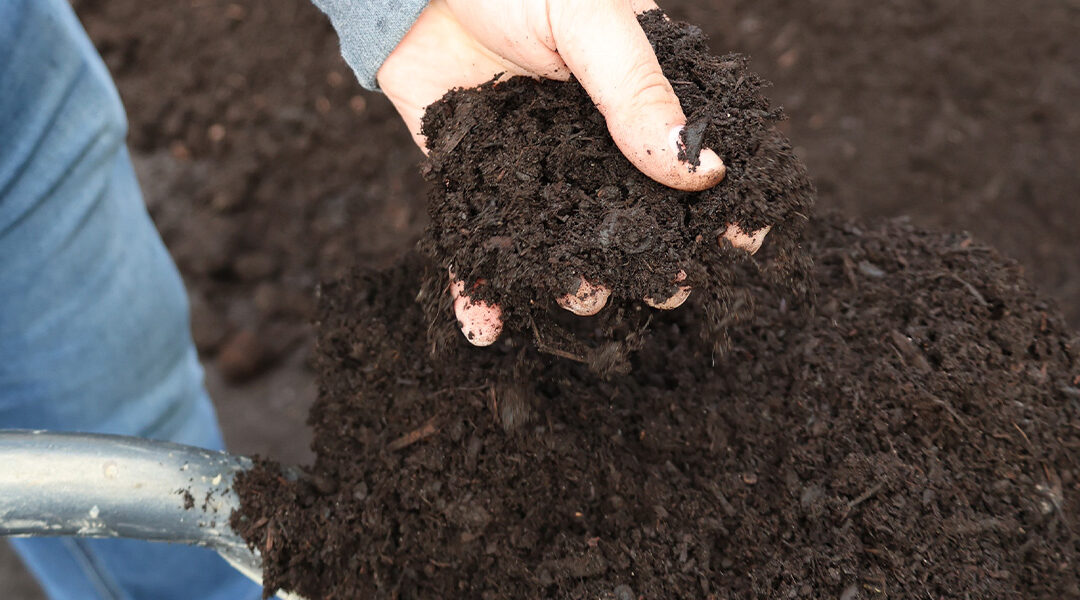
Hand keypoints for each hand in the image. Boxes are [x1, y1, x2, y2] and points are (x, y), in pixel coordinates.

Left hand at [378, 0, 768, 345]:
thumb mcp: (587, 21)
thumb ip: (636, 91)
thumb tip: (702, 171)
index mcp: (635, 93)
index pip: (693, 156)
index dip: (722, 202)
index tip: (739, 242)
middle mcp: (589, 139)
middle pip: (633, 215)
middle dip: (652, 259)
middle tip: (663, 287)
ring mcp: (532, 163)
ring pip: (562, 239)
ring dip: (572, 280)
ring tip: (577, 297)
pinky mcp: (472, 178)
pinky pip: (478, 243)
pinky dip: (479, 288)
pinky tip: (487, 328)